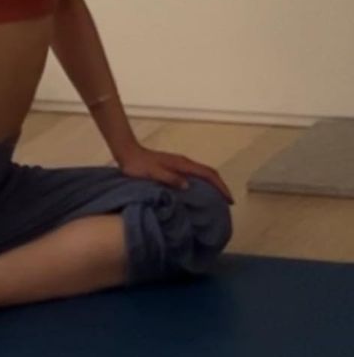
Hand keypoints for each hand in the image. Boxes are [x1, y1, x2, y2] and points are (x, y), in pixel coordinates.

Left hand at [117, 142, 234, 204]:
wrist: (126, 152)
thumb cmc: (138, 165)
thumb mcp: (153, 173)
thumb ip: (169, 178)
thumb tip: (188, 186)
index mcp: (182, 164)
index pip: (208, 174)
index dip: (220, 186)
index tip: (230, 200)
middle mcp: (183, 162)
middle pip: (208, 173)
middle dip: (220, 186)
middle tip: (226, 203)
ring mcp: (179, 164)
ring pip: (202, 174)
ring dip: (212, 185)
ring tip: (216, 202)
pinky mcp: (173, 167)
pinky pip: (194, 175)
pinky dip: (202, 184)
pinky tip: (197, 195)